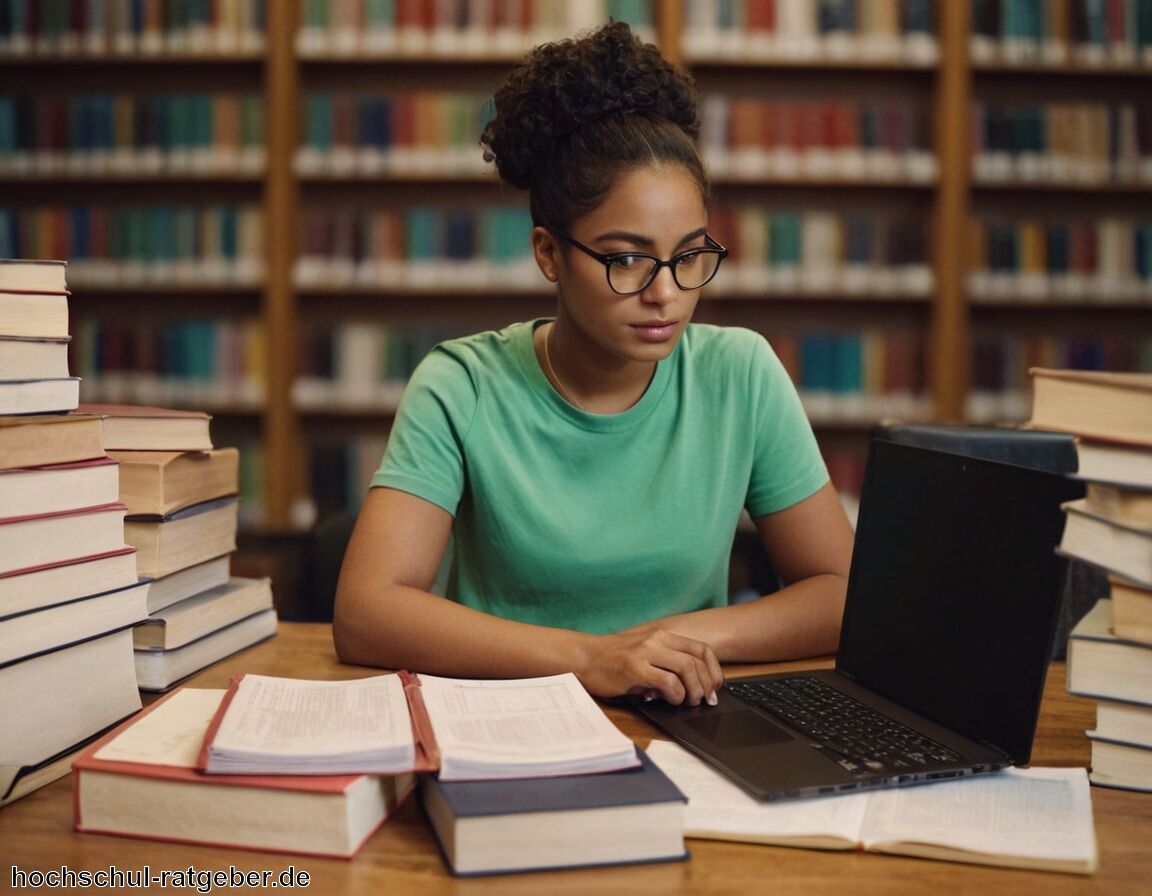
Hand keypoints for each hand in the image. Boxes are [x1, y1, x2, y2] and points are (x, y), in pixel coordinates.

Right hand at [575, 625, 722, 705]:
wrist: (584, 658)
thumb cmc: (614, 662)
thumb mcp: (645, 658)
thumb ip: (667, 667)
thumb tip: (692, 689)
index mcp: (663, 636)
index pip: (701, 649)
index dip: (713, 671)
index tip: (714, 689)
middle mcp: (656, 640)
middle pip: (697, 660)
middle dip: (706, 685)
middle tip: (704, 701)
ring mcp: (645, 652)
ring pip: (686, 668)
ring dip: (693, 690)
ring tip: (687, 702)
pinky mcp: (635, 668)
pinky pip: (667, 681)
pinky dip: (675, 694)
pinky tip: (669, 700)